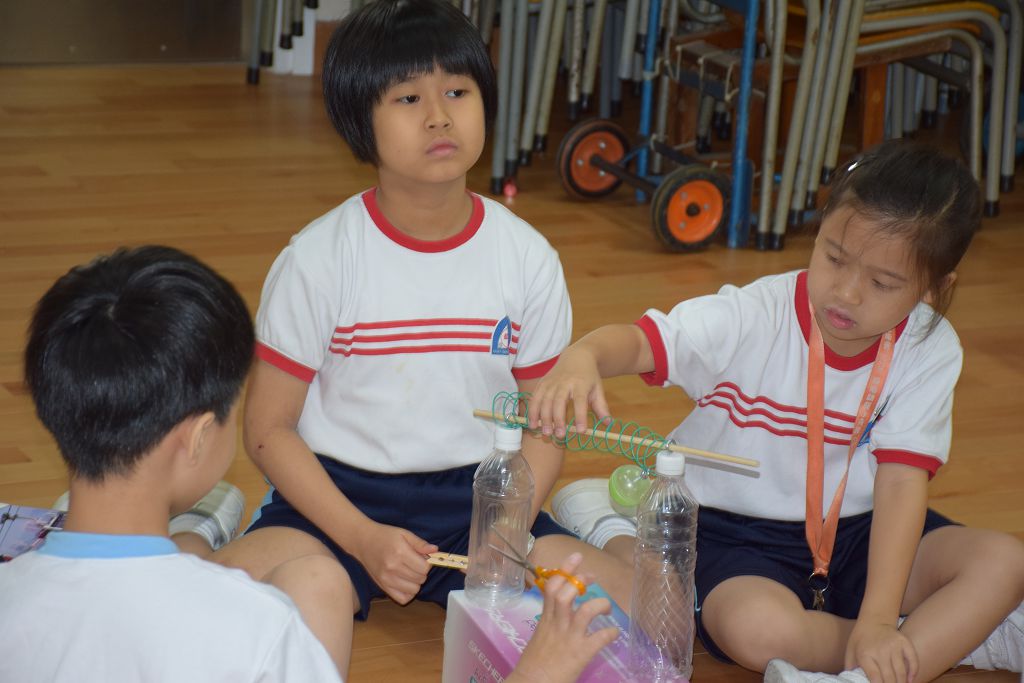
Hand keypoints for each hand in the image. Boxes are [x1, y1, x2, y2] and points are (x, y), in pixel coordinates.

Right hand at [351, 521, 435, 604]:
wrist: (363, 541)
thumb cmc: (384, 535)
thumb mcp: (404, 533)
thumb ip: (420, 543)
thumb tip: (435, 550)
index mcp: (400, 552)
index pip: (424, 568)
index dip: (427, 563)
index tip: (422, 558)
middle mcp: (393, 567)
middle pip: (421, 579)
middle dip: (422, 572)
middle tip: (415, 563)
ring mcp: (387, 579)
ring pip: (414, 590)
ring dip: (416, 582)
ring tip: (409, 572)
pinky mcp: (383, 587)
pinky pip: (402, 599)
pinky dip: (408, 593)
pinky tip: (405, 583)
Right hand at [508, 553, 618, 682]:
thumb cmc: (535, 663)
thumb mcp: (539, 635)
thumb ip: (549, 621)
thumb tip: (559, 611)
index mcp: (546, 619)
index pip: (552, 586)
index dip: (565, 569)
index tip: (576, 558)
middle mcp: (557, 624)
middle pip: (566, 593)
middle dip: (581, 579)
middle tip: (592, 576)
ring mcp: (570, 638)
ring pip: (585, 611)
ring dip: (599, 604)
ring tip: (606, 607)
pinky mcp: (581, 653)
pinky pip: (600, 638)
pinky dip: (610, 633)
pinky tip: (614, 633)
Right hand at [528, 350, 609, 438]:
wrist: (577, 356)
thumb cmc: (588, 376)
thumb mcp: (598, 389)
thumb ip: (602, 406)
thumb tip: (609, 424)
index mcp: (581, 383)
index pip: (580, 400)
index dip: (580, 416)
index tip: (581, 431)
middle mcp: (564, 382)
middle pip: (559, 401)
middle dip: (558, 419)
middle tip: (560, 435)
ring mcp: (551, 382)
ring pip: (545, 401)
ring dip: (544, 418)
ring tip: (546, 433)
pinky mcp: (542, 383)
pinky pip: (535, 398)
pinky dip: (532, 411)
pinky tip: (532, 424)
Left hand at [845, 620, 918, 682]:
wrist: (874, 620)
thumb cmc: (861, 639)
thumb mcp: (850, 651)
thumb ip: (850, 668)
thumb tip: (850, 679)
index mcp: (865, 654)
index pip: (875, 678)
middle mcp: (880, 650)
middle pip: (890, 678)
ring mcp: (894, 646)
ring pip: (901, 672)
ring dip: (902, 682)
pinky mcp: (904, 642)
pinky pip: (913, 661)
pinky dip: (913, 672)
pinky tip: (909, 679)